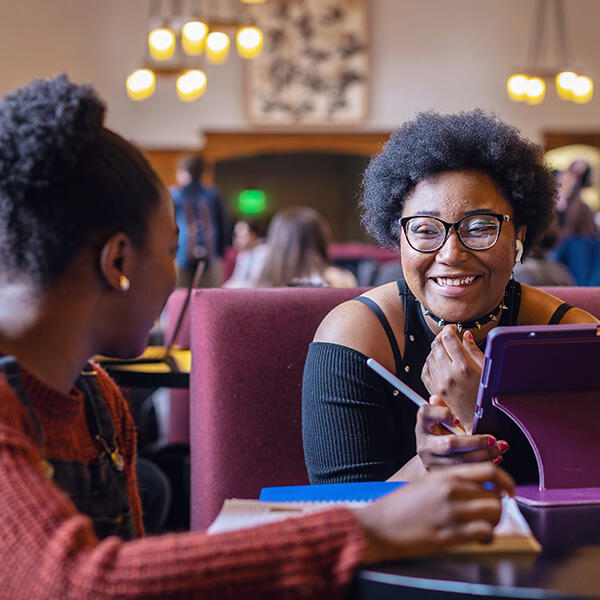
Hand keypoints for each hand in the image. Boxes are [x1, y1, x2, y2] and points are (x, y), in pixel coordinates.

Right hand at [354, 462, 514, 562]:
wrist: (378, 525)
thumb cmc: (398, 506)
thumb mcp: (424, 484)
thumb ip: (449, 483)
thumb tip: (476, 488)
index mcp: (444, 475)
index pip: (488, 470)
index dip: (506, 480)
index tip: (510, 490)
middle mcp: (451, 491)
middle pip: (494, 494)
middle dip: (498, 505)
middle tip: (491, 514)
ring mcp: (451, 513)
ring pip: (494, 513)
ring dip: (495, 522)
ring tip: (485, 527)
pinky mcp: (449, 535)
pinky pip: (484, 532)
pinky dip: (487, 537)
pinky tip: (479, 539)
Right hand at [415, 396, 508, 469]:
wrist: (433, 458)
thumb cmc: (440, 434)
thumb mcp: (441, 420)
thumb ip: (442, 409)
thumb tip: (436, 398)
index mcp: (422, 425)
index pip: (426, 413)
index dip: (442, 414)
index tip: (458, 419)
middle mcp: (424, 444)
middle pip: (450, 443)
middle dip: (476, 442)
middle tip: (493, 440)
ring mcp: (431, 461)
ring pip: (460, 460)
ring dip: (484, 455)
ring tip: (498, 450)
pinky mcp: (442, 474)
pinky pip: (465, 471)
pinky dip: (482, 465)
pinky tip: (493, 460)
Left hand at [421, 325, 483, 429]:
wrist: (479, 420)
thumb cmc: (487, 395)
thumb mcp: (486, 369)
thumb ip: (473, 350)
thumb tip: (465, 335)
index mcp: (464, 367)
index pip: (449, 339)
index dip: (449, 330)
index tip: (452, 329)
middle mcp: (449, 374)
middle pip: (436, 346)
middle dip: (441, 337)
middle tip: (447, 337)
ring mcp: (440, 383)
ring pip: (429, 357)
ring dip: (435, 350)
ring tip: (444, 350)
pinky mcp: (435, 391)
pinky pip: (424, 371)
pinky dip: (428, 363)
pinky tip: (435, 362)